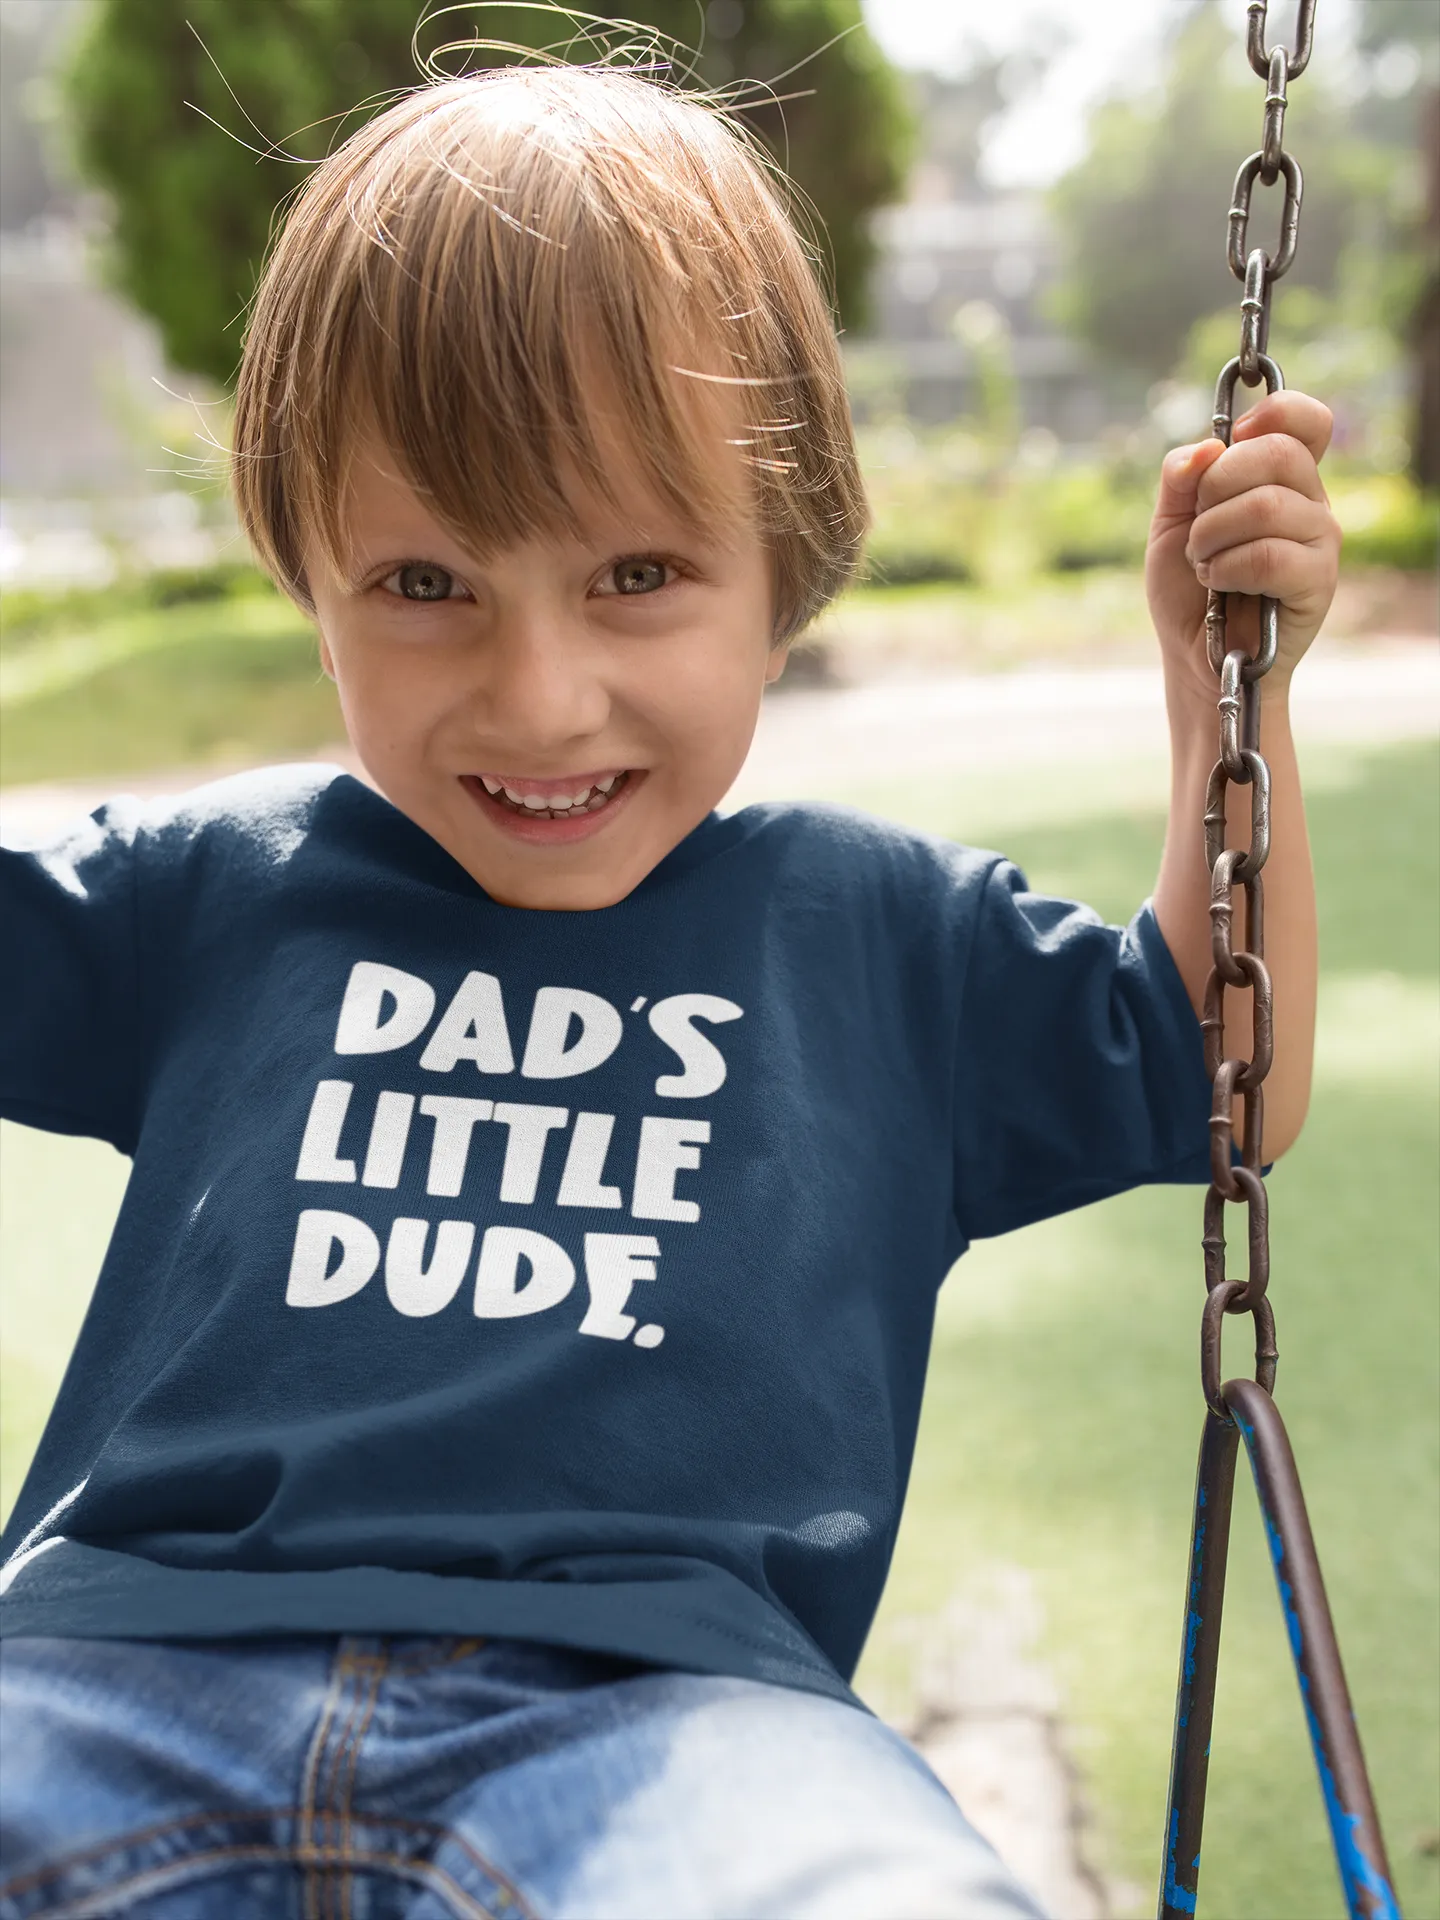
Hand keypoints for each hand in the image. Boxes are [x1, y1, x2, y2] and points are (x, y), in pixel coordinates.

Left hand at [1146, 390, 1340, 703]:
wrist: (1193, 656)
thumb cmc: (1188, 589)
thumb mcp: (1170, 523)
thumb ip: (1180, 476)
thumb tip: (1208, 448)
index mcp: (1282, 478)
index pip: (1307, 420)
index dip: (1274, 414)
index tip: (1235, 439)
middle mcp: (1310, 501)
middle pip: (1278, 452)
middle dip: (1216, 487)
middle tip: (1199, 528)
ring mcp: (1320, 540)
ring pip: (1265, 506)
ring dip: (1212, 537)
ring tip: (1204, 564)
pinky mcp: (1318, 580)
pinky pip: (1269, 554)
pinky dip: (1228, 568)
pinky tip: (1220, 585)